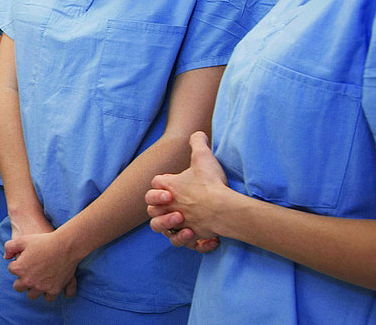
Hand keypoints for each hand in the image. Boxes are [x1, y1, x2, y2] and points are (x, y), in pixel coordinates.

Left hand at [4, 227, 80, 300]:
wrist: (65, 246)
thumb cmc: (43, 241)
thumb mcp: (22, 240)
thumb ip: (9, 247)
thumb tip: (6, 257)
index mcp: (19, 269)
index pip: (12, 270)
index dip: (17, 265)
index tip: (24, 261)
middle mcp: (28, 280)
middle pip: (18, 287)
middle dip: (21, 281)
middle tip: (27, 275)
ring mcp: (41, 287)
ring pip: (32, 295)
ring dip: (33, 289)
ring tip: (37, 282)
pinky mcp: (53, 290)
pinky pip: (48, 298)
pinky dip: (48, 293)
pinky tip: (48, 286)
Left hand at [146, 131, 228, 252]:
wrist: (224, 208)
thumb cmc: (211, 183)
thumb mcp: (203, 157)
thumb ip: (198, 143)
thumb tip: (197, 134)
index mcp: (167, 187)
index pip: (155, 183)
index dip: (162, 184)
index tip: (175, 183)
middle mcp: (168, 206)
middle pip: (152, 209)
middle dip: (161, 207)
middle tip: (178, 203)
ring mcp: (178, 222)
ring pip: (160, 228)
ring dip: (168, 225)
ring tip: (182, 220)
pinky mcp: (190, 235)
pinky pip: (181, 242)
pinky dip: (188, 240)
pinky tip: (198, 235)